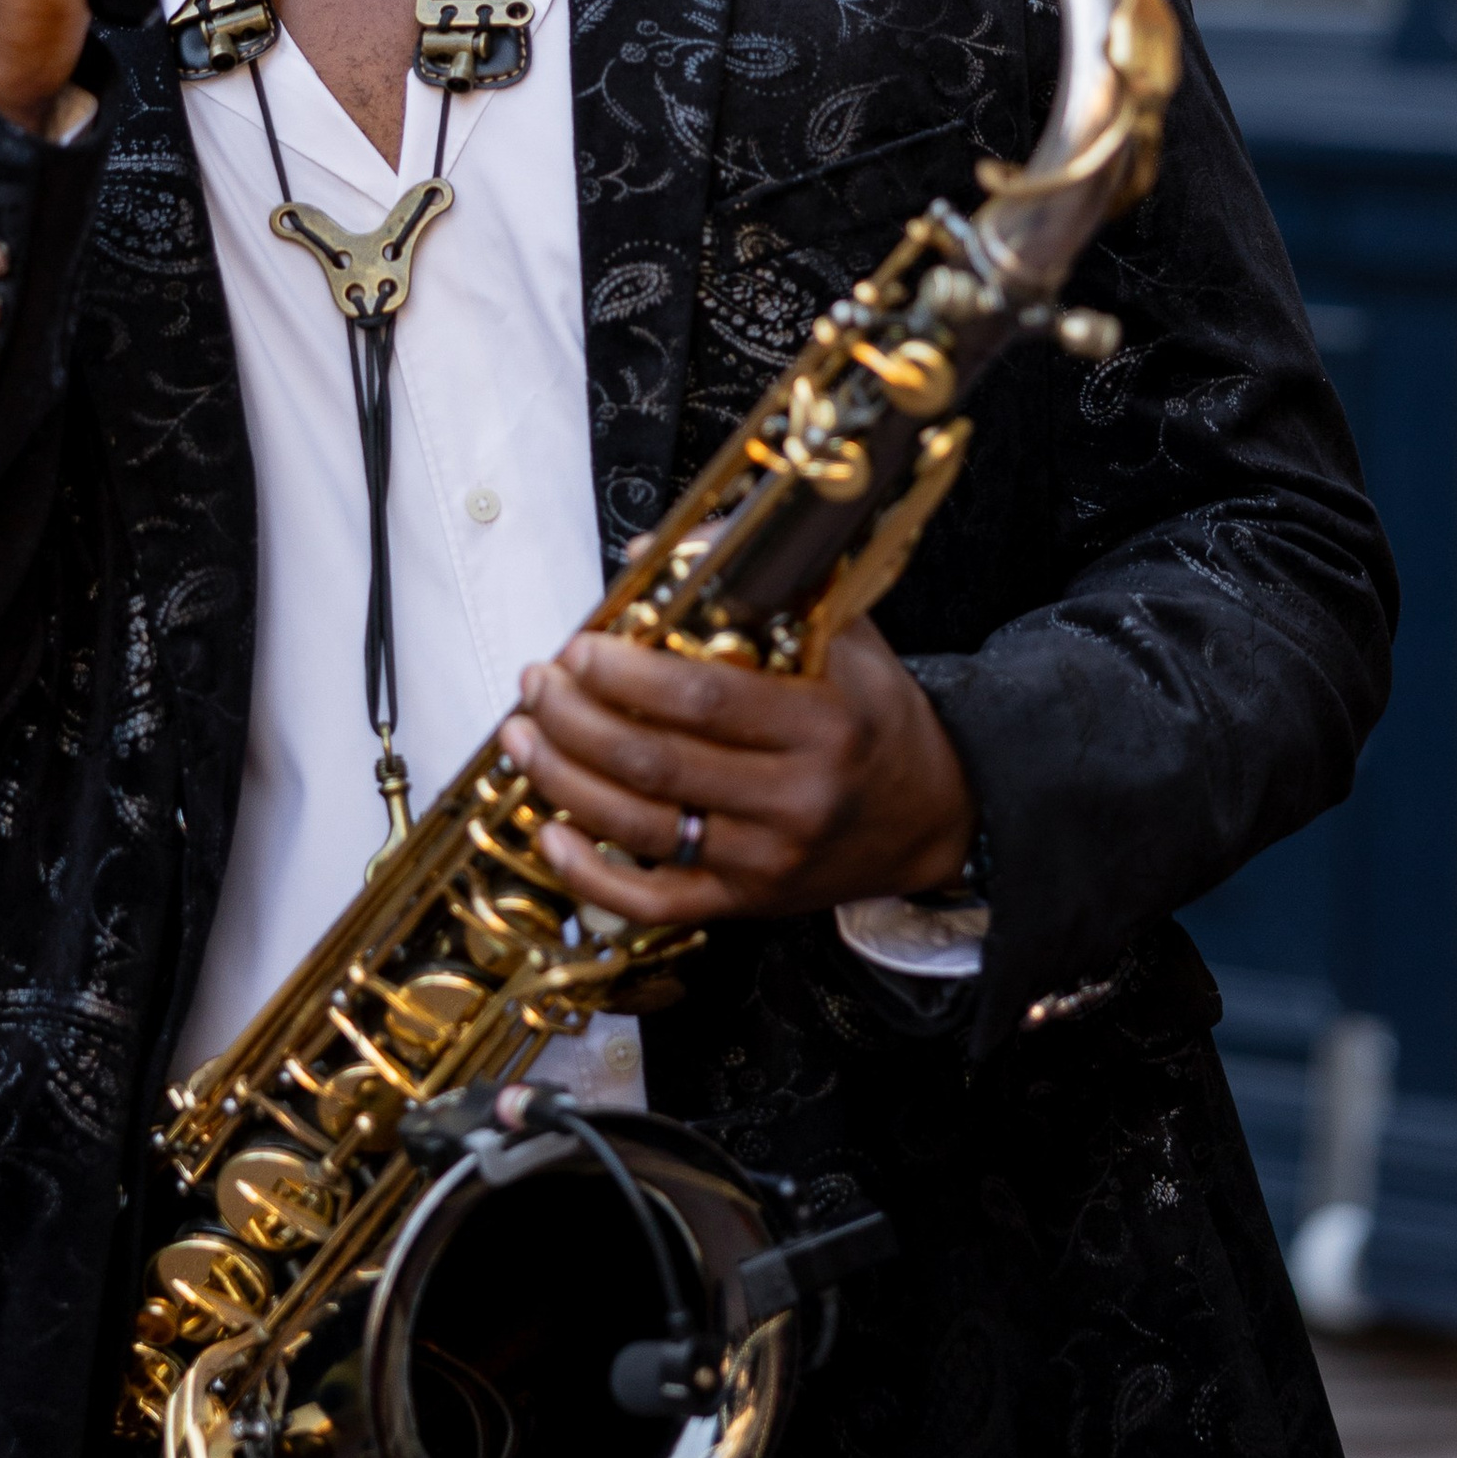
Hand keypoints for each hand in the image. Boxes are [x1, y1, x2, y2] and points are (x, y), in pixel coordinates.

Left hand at [497, 612, 977, 928]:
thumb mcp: (843, 635)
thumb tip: (653, 553)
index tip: (580, 647)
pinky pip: (654, 902)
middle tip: (538, 683)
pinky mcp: (748, 904)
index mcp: (822, 723)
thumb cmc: (874, 715)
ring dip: (564, 780)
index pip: (703, 698)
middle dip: (576, 719)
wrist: (934, 813)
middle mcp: (795, 798)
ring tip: (522, 736)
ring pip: (642, 827)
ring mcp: (767, 860)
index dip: (626, 673)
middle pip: (656, 762)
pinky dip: (591, 875)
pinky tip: (549, 836)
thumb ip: (757, 588)